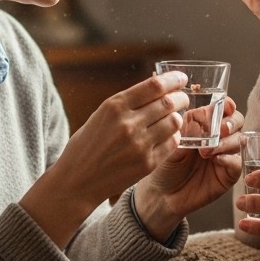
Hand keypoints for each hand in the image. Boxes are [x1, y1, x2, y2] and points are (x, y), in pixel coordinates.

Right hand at [21, 70, 189, 246]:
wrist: (76, 181)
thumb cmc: (87, 145)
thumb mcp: (101, 116)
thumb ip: (128, 103)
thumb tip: (158, 88)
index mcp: (114, 106)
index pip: (155, 86)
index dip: (173, 79)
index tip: (182, 78)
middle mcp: (127, 123)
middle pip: (169, 102)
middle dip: (181, 98)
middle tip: (183, 98)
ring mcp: (139, 145)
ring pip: (175, 122)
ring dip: (178, 117)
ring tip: (174, 118)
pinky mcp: (147, 164)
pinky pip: (172, 143)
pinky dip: (174, 136)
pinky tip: (168, 136)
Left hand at [132, 102, 244, 240]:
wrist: (162, 195)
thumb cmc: (164, 167)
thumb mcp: (170, 145)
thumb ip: (185, 131)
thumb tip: (195, 116)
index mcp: (205, 125)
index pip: (222, 108)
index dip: (226, 105)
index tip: (224, 106)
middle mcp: (219, 137)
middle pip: (237, 121)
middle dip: (230, 122)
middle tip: (219, 130)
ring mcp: (225, 155)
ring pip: (239, 140)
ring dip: (226, 142)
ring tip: (206, 151)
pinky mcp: (228, 174)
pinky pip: (237, 163)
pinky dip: (229, 159)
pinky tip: (216, 161)